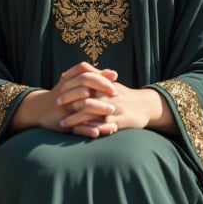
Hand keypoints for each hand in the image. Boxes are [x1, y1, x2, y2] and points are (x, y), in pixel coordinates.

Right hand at [9, 62, 115, 136]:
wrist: (40, 109)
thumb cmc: (65, 94)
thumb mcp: (76, 83)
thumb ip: (95, 77)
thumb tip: (114, 73)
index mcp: (69, 80)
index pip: (85, 72)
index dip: (100, 76)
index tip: (115, 81)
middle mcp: (66, 92)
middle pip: (84, 85)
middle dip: (101, 88)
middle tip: (115, 94)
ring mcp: (65, 108)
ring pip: (81, 105)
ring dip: (97, 108)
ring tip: (111, 111)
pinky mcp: (63, 123)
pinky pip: (76, 127)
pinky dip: (87, 130)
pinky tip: (97, 132)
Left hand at [53, 63, 173, 137]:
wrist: (145, 106)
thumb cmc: (123, 95)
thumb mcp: (110, 83)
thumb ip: (93, 77)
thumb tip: (73, 71)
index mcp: (106, 86)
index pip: (84, 85)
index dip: (70, 90)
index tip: (58, 94)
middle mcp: (109, 97)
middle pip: (85, 100)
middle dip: (70, 104)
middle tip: (57, 107)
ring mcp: (114, 110)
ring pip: (91, 115)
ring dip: (75, 119)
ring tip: (62, 123)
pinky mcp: (119, 122)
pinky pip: (101, 127)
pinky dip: (88, 129)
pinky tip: (78, 131)